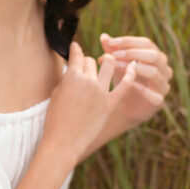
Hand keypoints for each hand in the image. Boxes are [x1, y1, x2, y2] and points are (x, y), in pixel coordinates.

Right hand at [42, 40, 137, 168]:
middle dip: (88, 61)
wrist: (64, 141)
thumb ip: (67, 79)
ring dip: (108, 61)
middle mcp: (88, 81)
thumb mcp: (56, 93)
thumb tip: (73, 71)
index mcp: (72, 77)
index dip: (75, 49)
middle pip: (92, 61)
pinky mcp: (110, 104)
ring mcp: (101, 92)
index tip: (76, 47)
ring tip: (107, 61)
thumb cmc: (55, 119)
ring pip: (109, 66)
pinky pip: (124, 86)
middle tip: (86, 66)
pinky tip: (133, 66)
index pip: (76, 56)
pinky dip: (130, 75)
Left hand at [97, 33, 172, 128]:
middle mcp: (164, 69)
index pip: (147, 43)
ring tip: (117, 67)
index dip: (128, 41)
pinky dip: (143, 90)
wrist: (122, 105)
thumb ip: (111, 51)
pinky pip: (155, 95)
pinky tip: (130, 85)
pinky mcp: (159, 102)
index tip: (110, 43)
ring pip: (155, 73)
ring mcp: (163, 85)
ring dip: (134, 69)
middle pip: (154, 55)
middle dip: (132, 53)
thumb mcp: (116, 64)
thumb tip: (103, 36)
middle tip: (114, 56)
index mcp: (156, 56)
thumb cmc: (122, 79)